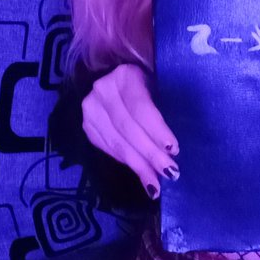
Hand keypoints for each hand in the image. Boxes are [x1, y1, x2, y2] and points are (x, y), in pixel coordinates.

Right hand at [81, 63, 179, 197]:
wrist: (118, 79)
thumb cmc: (148, 83)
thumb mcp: (158, 87)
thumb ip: (161, 111)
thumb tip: (171, 149)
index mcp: (125, 75)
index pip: (141, 108)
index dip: (156, 131)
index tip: (173, 150)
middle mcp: (102, 90)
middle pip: (127, 128)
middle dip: (150, 154)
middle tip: (170, 172)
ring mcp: (90, 108)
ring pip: (116, 142)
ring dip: (138, 165)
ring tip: (155, 184)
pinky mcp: (87, 125)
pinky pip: (107, 148)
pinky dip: (126, 162)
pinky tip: (140, 173)